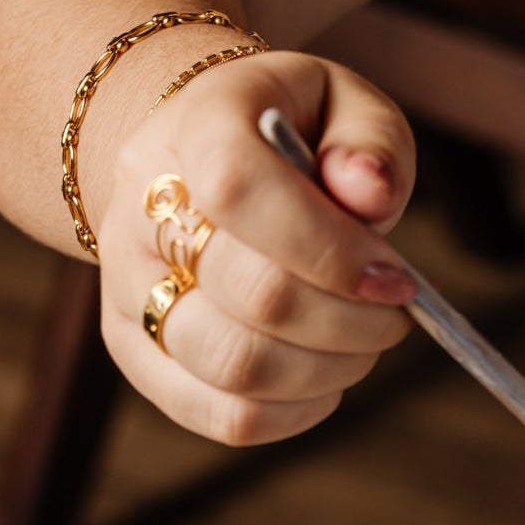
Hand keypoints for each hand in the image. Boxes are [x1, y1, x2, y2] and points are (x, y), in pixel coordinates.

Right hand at [93, 50, 416, 444]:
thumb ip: (370, 142)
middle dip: (352, 322)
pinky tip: (326, 378)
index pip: (241, 191)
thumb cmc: (290, 140)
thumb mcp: (343, 107)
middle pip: (252, 296)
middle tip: (393, 312)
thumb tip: (370, 191)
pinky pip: (225, 416)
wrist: (201, 165)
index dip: (331, 249)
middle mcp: (140, 210)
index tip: (395, 277)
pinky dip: (297, 413)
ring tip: (362, 342)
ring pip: (236, 366)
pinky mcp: (137, 354)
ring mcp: (129, 289)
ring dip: (329, 370)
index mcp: (193, 129)